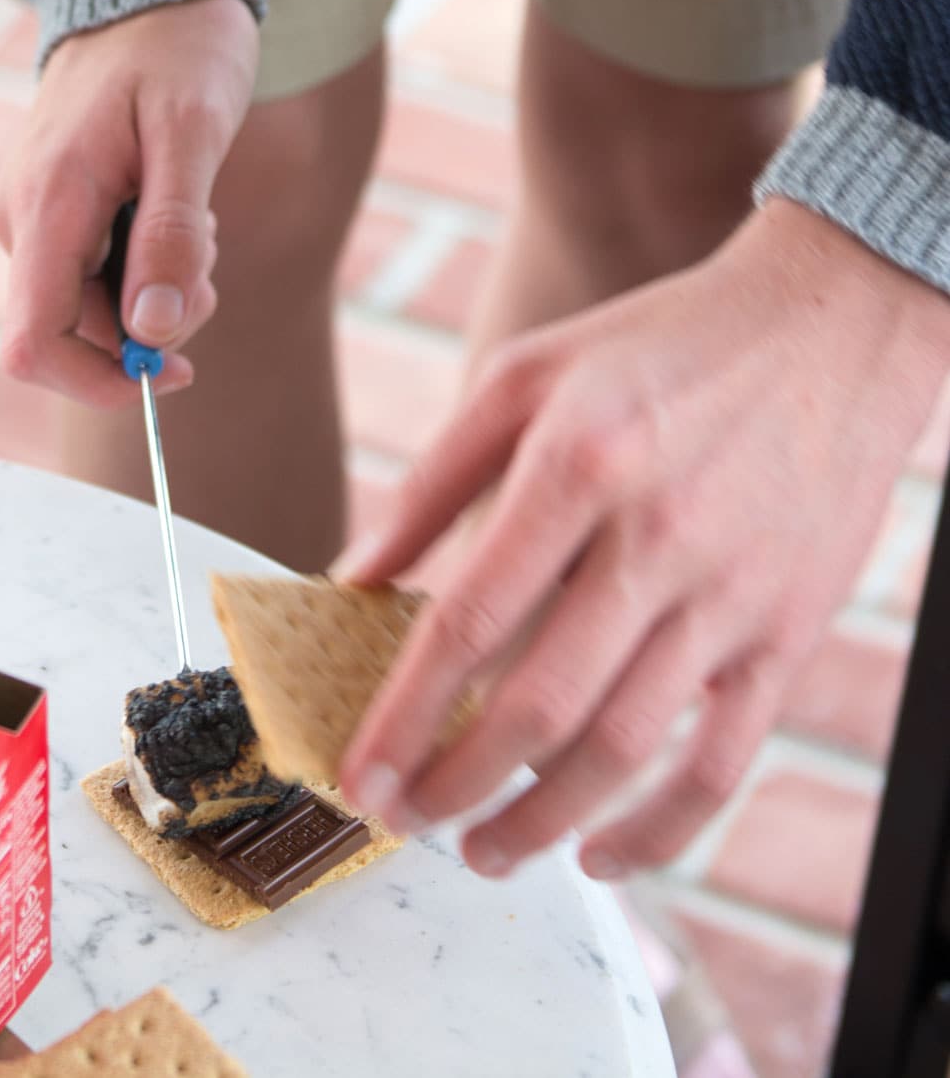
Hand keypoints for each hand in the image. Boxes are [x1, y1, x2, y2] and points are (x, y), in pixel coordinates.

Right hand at [0, 0, 257, 406]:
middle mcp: (20, 217)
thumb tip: (154, 332)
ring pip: (92, 304)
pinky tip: (171, 202)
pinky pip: (94, 270)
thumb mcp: (194, 132)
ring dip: (156, 286)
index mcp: (46, 204)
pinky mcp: (50, 207)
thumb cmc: (177, 46)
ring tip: (193, 209)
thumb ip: (171, 234)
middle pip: (75, 332)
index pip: (33, 343)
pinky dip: (145, 260)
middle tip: (208, 251)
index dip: (100, 383)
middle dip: (153, 321)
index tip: (176, 370)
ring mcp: (30, 212)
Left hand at [338, 199, 948, 879]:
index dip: (405, 712)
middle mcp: (656, 535)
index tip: (359, 775)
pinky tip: (602, 854)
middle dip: (457, 782)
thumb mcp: (528, 374)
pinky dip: (660, 830)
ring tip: (483, 849)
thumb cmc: (661, 347)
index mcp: (577, 462)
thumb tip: (351, 575)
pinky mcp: (789, 633)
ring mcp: (731, 593)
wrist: (829, 325)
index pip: (471, 619)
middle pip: (541, 703)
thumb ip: (435, 480)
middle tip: (404, 822)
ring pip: (625, 749)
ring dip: (542, 822)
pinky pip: (724, 764)